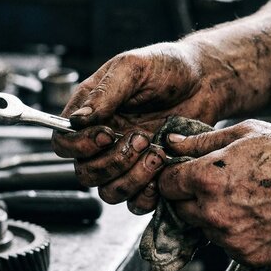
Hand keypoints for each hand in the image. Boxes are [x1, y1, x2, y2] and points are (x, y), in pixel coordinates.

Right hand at [52, 42, 224, 211]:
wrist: (206, 80)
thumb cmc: (168, 67)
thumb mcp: (133, 68)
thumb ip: (104, 93)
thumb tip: (76, 120)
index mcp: (91, 114)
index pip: (64, 143)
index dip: (80, 146)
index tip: (107, 134)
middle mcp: (103, 141)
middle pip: (85, 173)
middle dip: (113, 162)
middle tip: (142, 139)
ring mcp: (125, 161)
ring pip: (108, 192)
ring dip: (131, 179)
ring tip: (158, 153)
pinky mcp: (148, 176)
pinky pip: (135, 203)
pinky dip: (146, 196)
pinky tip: (162, 171)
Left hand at [158, 120, 270, 265]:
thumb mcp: (245, 133)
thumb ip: (201, 141)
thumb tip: (170, 143)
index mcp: (206, 179)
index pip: (166, 184)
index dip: (175, 176)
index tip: (187, 172)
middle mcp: (213, 213)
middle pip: (179, 208)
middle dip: (190, 196)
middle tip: (217, 185)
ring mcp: (230, 238)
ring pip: (203, 228)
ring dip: (212, 216)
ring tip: (243, 198)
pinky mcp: (248, 256)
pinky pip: (227, 245)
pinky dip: (234, 233)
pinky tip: (256, 215)